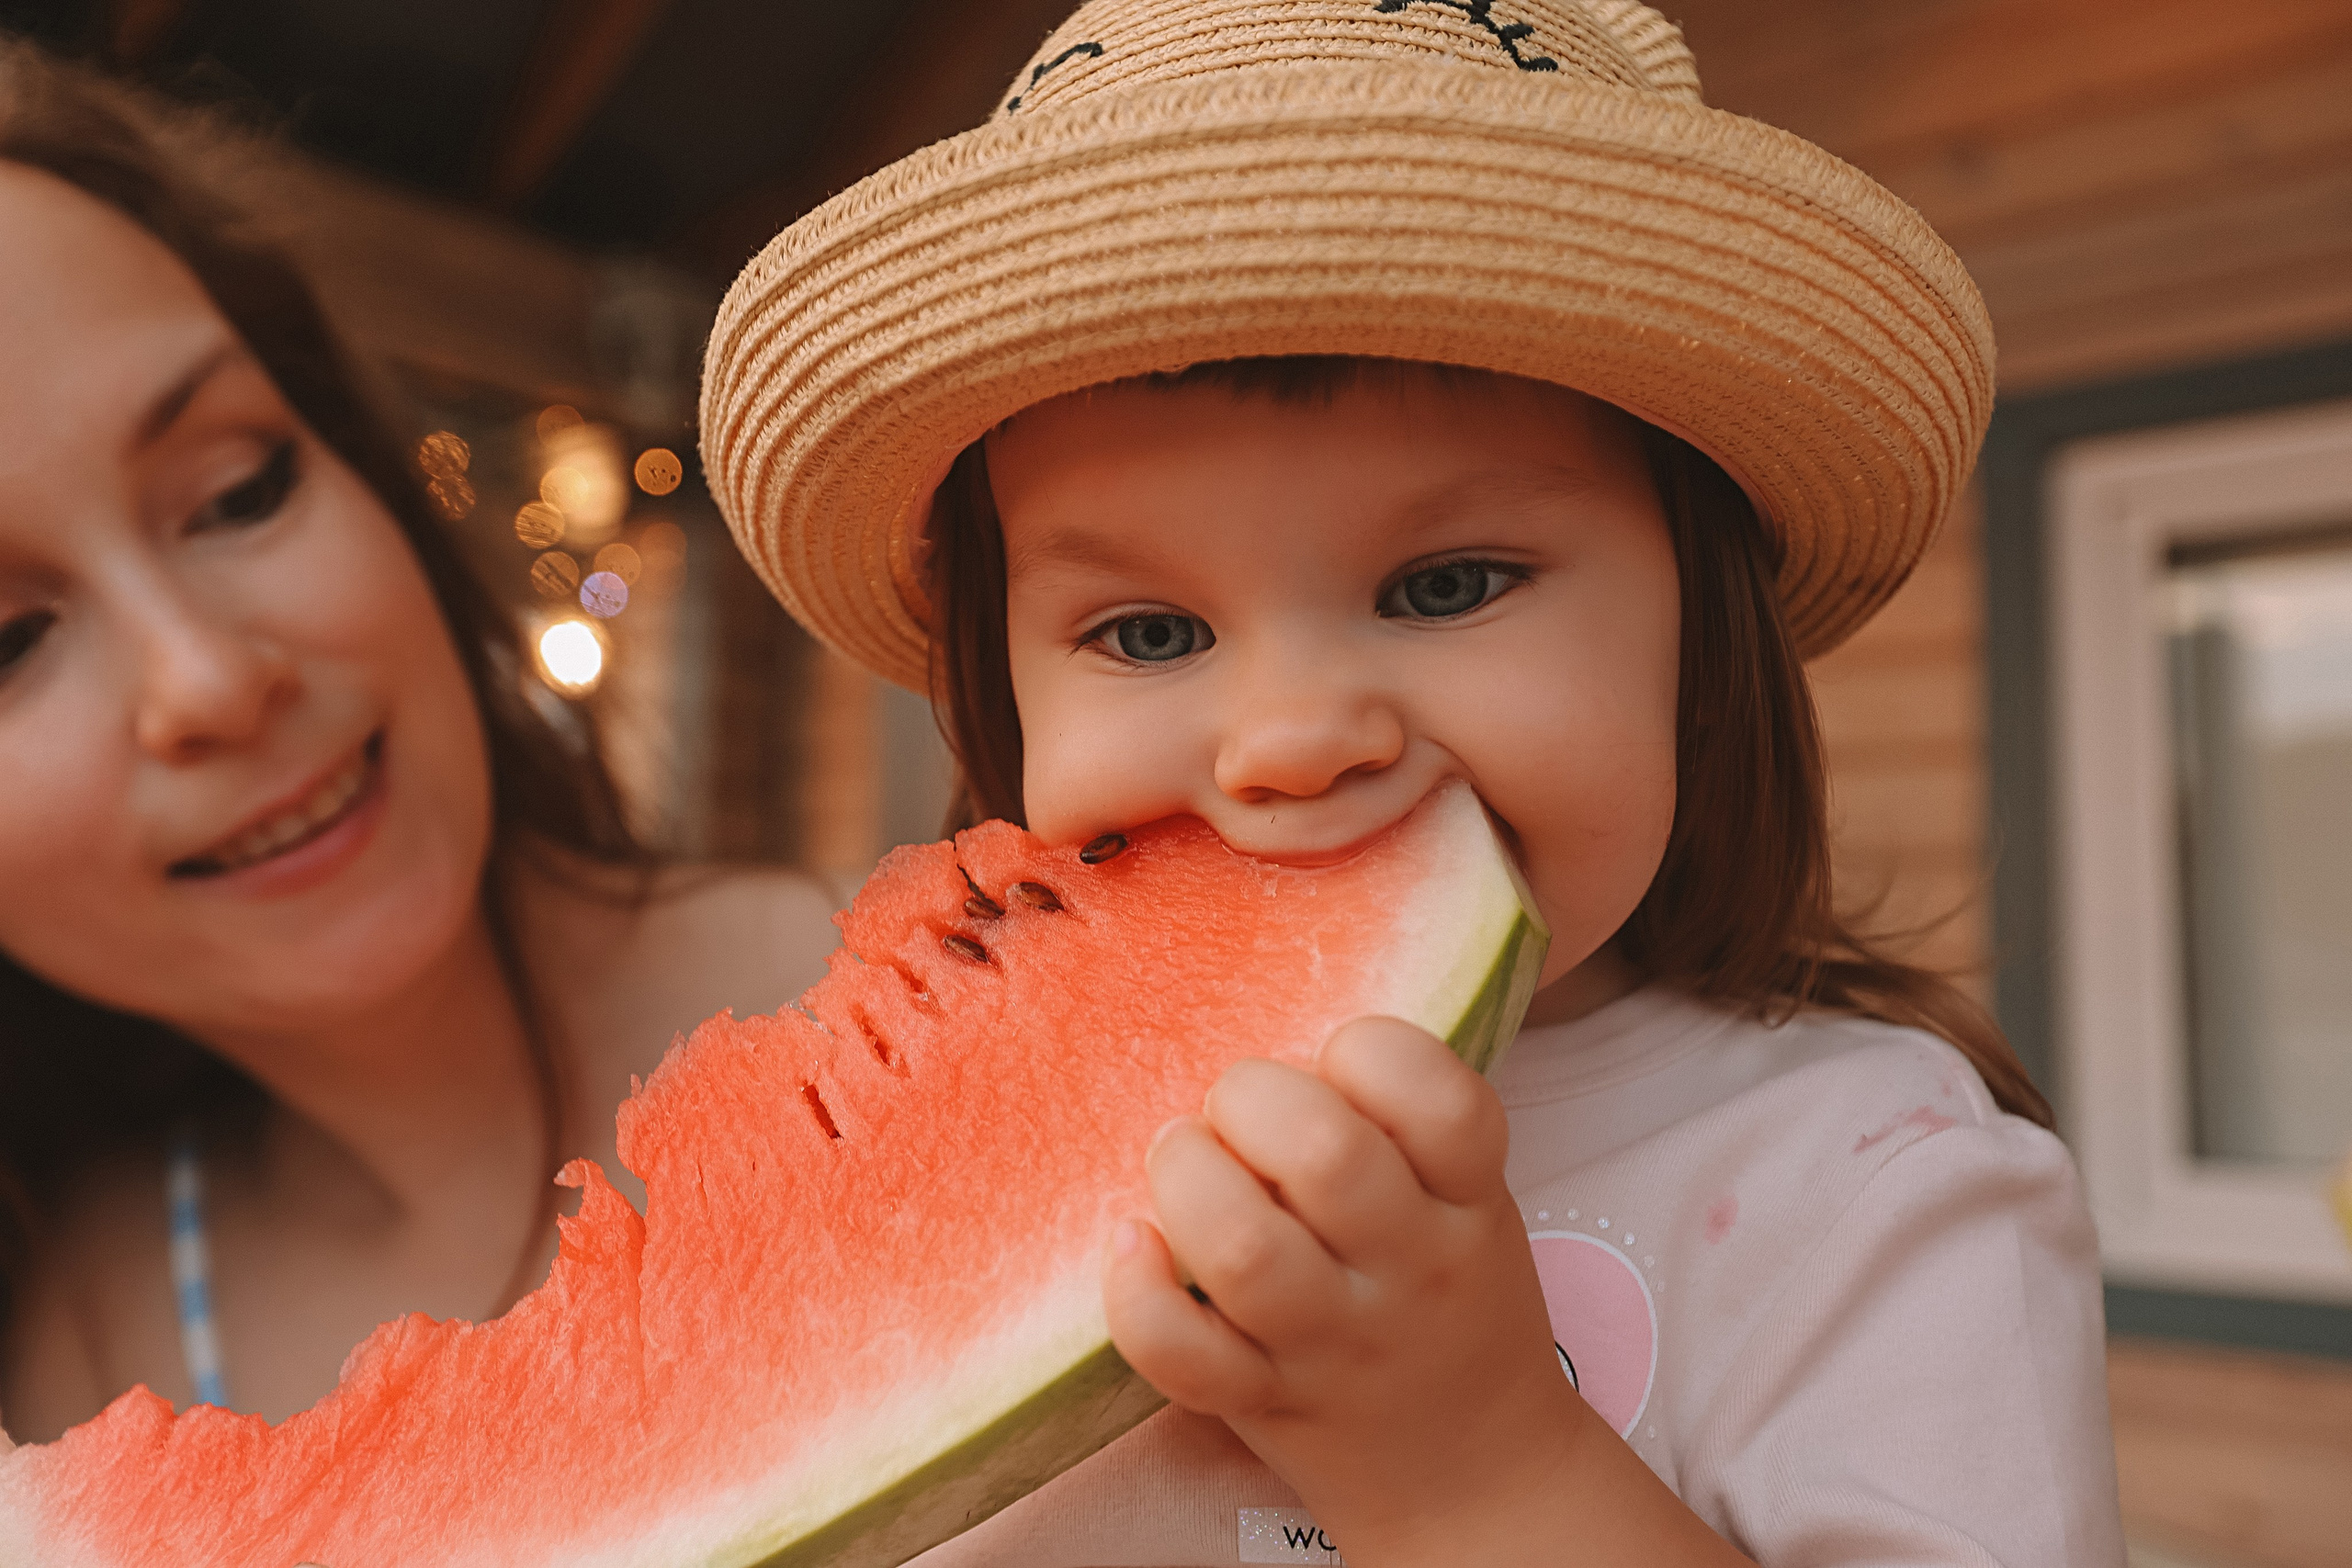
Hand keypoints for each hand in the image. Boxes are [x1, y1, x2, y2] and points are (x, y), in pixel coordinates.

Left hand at [1102, 1016, 1590, 1561]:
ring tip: (1180, 1158)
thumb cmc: (1449, 1298)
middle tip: (1236, 1109)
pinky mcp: (1260, 1404)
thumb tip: (1279, 1005)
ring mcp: (1331, 1344)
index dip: (1372, 1049)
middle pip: (1326, 1156)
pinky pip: (1179, 1354)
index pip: (1441, 1100)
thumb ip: (1402, 1120)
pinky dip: (1135, 1293)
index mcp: (1468, 1202)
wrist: (1473, 1474)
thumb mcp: (1469, 1199)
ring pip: (1243, 1250)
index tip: (1337, 1060)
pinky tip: (1129, 1245)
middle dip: (1254, 1099)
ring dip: (1190, 1179)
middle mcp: (1406, 1270)